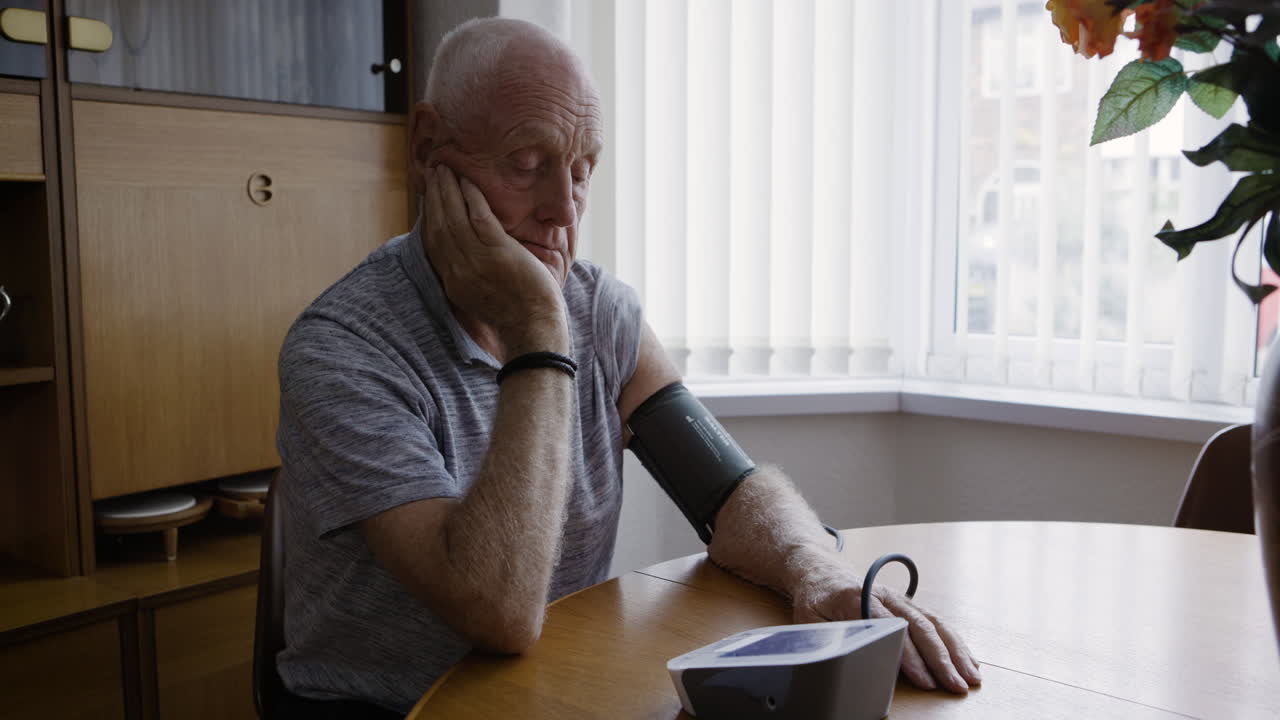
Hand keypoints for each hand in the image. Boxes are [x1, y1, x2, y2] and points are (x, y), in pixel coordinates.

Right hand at [423, 165, 567, 356]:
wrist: (533, 330)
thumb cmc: (515, 316)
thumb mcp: (480, 298)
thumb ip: (469, 276)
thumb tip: (466, 255)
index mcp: (452, 282)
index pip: (433, 241)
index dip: (429, 215)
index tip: (429, 196)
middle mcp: (458, 270)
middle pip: (439, 224)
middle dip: (435, 196)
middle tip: (434, 172)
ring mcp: (477, 261)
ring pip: (455, 217)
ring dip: (449, 190)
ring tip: (447, 170)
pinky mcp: (498, 253)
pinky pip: (480, 218)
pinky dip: (472, 197)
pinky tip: (469, 182)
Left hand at [789, 561, 981, 693]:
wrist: (821, 570)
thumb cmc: (815, 599)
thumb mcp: (809, 618)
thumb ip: (824, 637)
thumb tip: (842, 662)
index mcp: (859, 597)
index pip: (891, 628)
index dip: (908, 656)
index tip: (924, 680)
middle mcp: (886, 595)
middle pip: (919, 626)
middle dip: (941, 659)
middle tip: (956, 685)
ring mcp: (900, 599)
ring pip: (934, 623)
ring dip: (955, 651)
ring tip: (971, 677)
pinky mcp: (908, 604)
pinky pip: (937, 621)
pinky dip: (955, 641)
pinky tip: (969, 659)